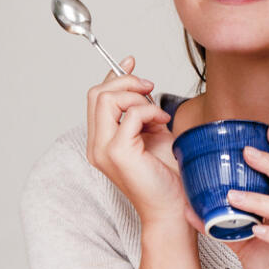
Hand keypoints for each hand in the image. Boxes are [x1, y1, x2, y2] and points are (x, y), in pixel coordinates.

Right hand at [86, 56, 187, 226]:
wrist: (173, 206)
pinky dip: (150, 112)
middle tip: (150, 88)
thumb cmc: (166, 174)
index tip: (132, 63)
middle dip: (126, 81)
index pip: (96, 97)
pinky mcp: (118, 153)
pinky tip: (163, 124)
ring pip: (107, 99)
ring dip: (138, 98)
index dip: (114, 76)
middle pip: (97, 93)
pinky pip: (131, 115)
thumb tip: (140, 83)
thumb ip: (142, 111)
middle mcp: (96, 145)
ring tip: (158, 114)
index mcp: (101, 140)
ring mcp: (104, 150)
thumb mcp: (153, 132)